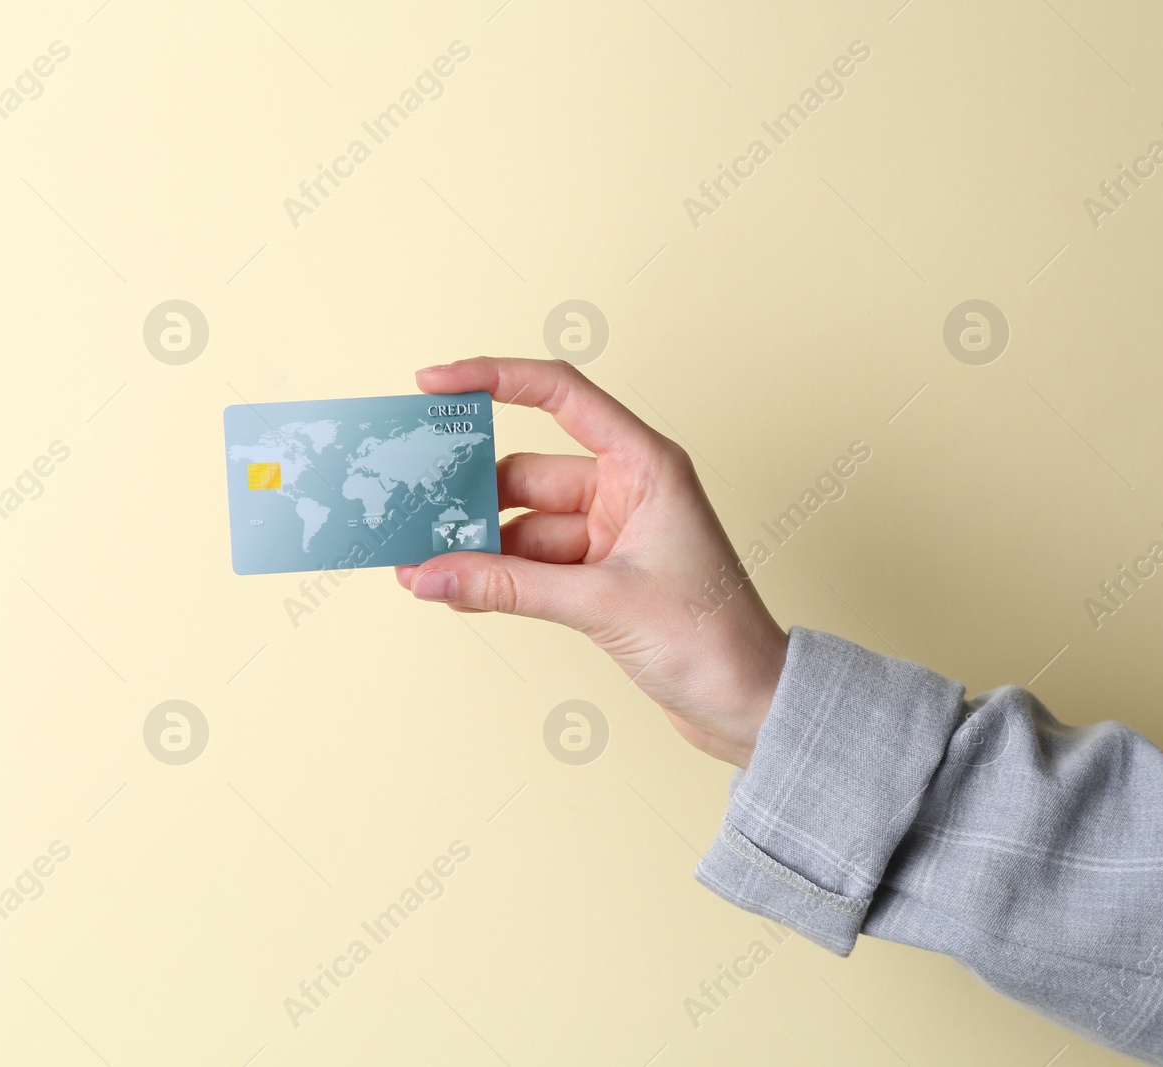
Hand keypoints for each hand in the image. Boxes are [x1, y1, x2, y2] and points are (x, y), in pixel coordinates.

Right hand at [395, 357, 789, 768]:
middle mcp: (625, 489)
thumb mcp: (601, 604)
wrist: (751, 706)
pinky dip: (493, 576)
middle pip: (525, 473)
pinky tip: (454, 591)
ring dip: (475, 546)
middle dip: (468, 496)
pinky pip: (528, 564)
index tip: (435, 383)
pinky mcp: (597, 576)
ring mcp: (609, 534)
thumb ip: (508, 587)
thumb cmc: (713, 641)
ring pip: (520, 524)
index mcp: (644, 464)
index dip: (494, 378)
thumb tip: (430, 576)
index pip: (560, 394)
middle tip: (410, 510)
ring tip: (421, 565)